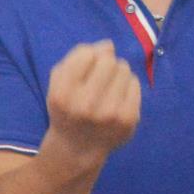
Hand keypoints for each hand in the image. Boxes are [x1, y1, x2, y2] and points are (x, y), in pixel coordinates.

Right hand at [44, 41, 140, 164]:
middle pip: (108, 61)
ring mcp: (110, 113)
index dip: (87, 56)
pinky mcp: (129, 119)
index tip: (84, 68)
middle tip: (100, 76)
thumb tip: (108, 45)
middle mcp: (85, 104)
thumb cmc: (67, 108)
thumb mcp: (58, 83)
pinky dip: (128, 85)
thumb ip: (77, 58)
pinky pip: (135, 84)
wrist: (78, 148)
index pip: (86, 54)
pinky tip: (118, 96)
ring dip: (117, 73)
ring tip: (109, 87)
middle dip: (106, 63)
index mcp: (62, 93)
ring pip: (124, 70)